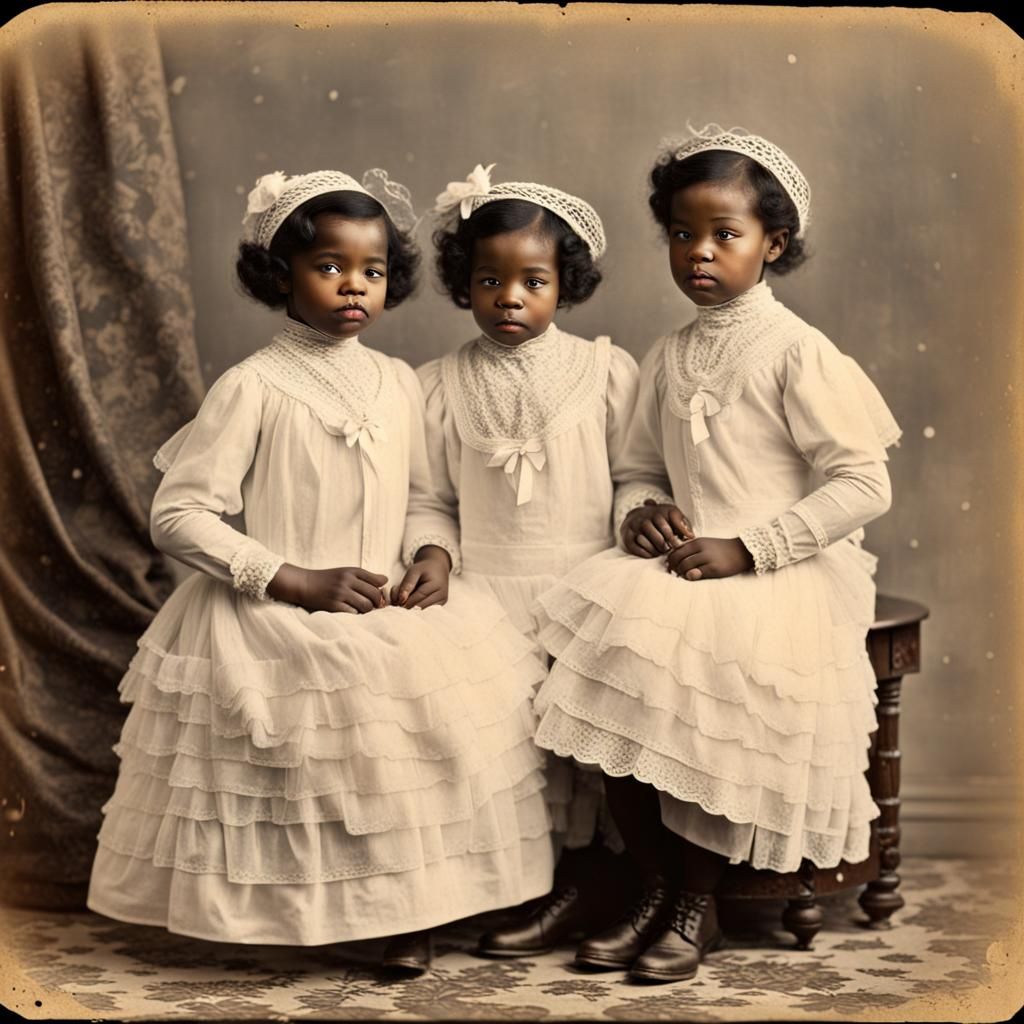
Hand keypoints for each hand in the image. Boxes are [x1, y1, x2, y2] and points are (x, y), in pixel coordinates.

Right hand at [267, 563, 388, 612]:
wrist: (305, 584)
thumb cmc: (328, 579)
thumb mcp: (346, 572)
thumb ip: (365, 576)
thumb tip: (385, 580)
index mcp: (352, 572)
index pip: (377, 581)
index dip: (381, 590)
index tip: (378, 596)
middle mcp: (347, 581)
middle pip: (374, 594)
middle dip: (377, 603)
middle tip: (373, 607)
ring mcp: (340, 594)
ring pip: (366, 606)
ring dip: (367, 610)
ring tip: (362, 610)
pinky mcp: (333, 606)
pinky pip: (353, 613)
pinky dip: (356, 615)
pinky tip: (351, 613)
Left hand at [390, 545, 450, 609]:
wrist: (437, 569)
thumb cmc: (424, 569)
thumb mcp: (414, 571)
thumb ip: (407, 584)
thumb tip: (401, 600)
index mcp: (437, 585)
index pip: (420, 596)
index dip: (406, 600)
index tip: (396, 602)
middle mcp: (442, 596)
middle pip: (421, 606)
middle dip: (407, 606)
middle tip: (396, 604)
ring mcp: (441, 603)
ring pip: (422, 612)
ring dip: (410, 609)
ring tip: (402, 602)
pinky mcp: (438, 608)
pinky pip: (424, 612)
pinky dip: (415, 609)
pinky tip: (409, 603)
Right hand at [621, 499, 693, 557]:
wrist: (633, 519)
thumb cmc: (659, 520)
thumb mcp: (671, 517)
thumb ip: (683, 524)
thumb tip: (691, 536)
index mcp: (660, 509)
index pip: (674, 517)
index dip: (681, 529)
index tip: (686, 539)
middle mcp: (646, 515)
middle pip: (663, 532)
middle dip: (670, 543)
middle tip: (672, 549)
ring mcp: (635, 525)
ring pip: (650, 541)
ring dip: (658, 549)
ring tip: (661, 551)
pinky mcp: (627, 536)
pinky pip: (638, 548)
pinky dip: (647, 553)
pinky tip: (652, 553)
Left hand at [664, 537, 753, 580]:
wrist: (742, 551)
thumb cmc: (721, 549)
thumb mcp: (705, 545)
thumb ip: (691, 550)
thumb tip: (675, 560)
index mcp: (696, 541)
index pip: (676, 550)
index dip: (671, 560)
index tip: (672, 566)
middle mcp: (700, 547)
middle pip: (677, 558)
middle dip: (673, 567)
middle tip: (675, 573)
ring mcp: (707, 558)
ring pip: (685, 566)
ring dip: (681, 573)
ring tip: (684, 576)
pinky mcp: (714, 568)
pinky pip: (696, 573)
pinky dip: (690, 576)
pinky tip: (692, 577)